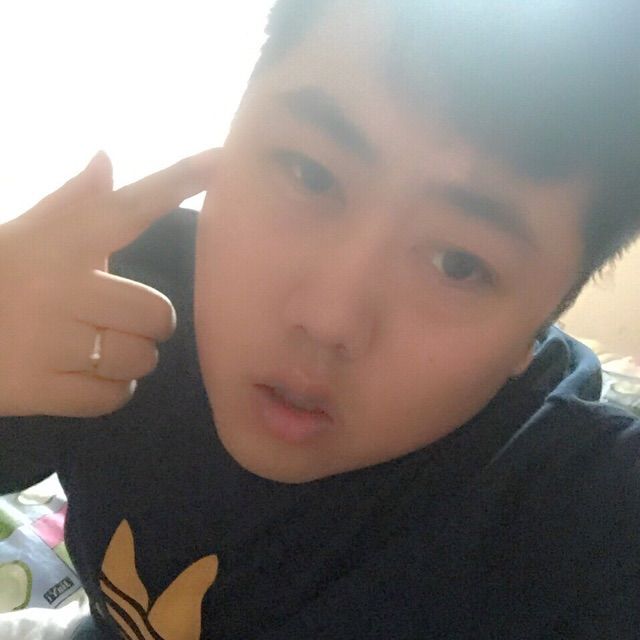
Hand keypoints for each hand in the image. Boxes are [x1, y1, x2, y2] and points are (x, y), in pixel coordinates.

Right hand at [0, 149, 215, 416]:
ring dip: (131, 359)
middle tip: (120, 323)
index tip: (220, 159)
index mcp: (57, 242)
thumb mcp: (22, 236)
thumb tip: (107, 160)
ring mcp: (48, 340)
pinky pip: (115, 396)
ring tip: (96, 350)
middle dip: (149, 324)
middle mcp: (58, 286)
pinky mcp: (38, 389)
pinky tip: (85, 376)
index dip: (178, 180)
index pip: (130, 208)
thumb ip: (71, 204)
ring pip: (140, 358)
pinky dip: (111, 391)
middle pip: (158, 312)